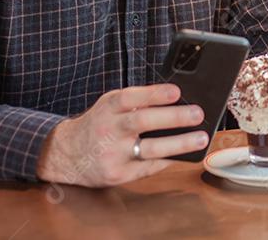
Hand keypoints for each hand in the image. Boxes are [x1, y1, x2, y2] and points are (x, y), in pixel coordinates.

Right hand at [36, 83, 206, 186]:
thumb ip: (135, 102)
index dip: (153, 94)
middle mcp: (108, 129)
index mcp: (107, 108)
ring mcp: (112, 154)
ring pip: (148, 149)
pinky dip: (168, 160)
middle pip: (141, 122)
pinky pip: (148, 167)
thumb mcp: (109, 106)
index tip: (176, 91)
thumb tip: (176, 100)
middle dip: (173, 117)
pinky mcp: (117, 174)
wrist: (66, 154)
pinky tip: (184, 155)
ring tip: (201, 139)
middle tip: (197, 114)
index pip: (130, 98)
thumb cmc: (98, 124)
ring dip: (178, 144)